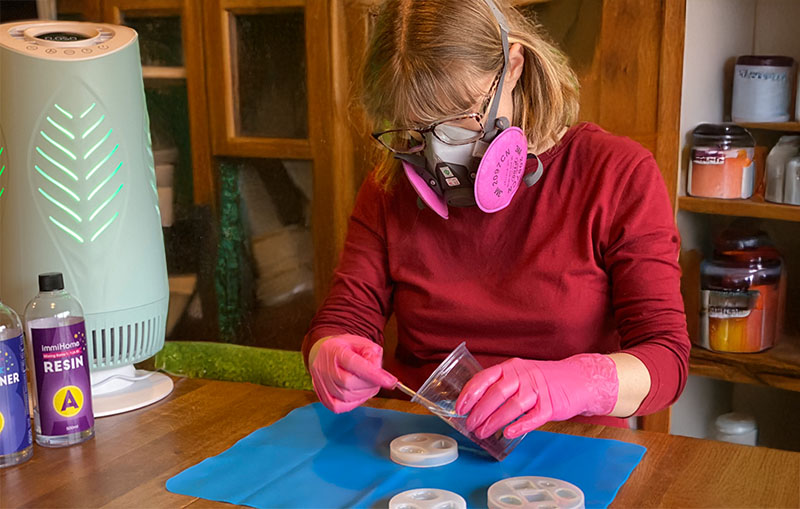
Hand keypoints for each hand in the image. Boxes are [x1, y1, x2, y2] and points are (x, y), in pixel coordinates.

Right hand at [309, 334, 397, 412]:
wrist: (325, 354)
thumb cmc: (346, 348)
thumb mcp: (362, 343)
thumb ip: (373, 354)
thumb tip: (379, 373)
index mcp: (335, 350)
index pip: (354, 364)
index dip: (374, 375)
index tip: (391, 382)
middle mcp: (324, 367)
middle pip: (349, 383)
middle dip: (370, 385)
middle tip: (379, 381)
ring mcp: (321, 383)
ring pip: (345, 396)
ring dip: (364, 394)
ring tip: (370, 385)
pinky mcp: (322, 396)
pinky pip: (338, 406)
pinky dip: (353, 403)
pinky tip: (359, 394)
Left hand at [455, 354, 618, 438]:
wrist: (578, 379)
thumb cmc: (544, 380)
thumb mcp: (520, 375)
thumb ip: (500, 385)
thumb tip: (475, 405)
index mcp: (510, 367)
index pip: (484, 378)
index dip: (470, 394)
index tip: (459, 408)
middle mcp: (522, 376)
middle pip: (496, 394)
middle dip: (479, 412)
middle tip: (470, 425)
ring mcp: (537, 390)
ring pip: (512, 406)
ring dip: (494, 422)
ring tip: (483, 433)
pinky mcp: (550, 405)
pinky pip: (532, 417)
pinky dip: (519, 426)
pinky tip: (509, 433)